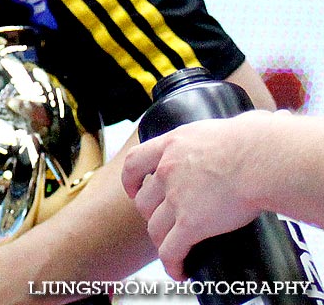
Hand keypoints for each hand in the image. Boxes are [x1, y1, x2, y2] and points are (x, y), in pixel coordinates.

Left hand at [121, 114, 263, 279]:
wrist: (261, 159)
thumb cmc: (255, 140)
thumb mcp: (224, 127)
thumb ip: (227, 132)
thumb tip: (261, 122)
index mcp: (172, 145)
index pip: (136, 161)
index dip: (131, 180)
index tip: (134, 190)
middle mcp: (167, 171)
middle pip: (145, 200)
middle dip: (151, 214)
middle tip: (165, 222)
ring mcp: (176, 198)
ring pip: (155, 228)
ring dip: (161, 242)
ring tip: (172, 251)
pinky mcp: (191, 224)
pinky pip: (172, 250)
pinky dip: (172, 263)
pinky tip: (179, 271)